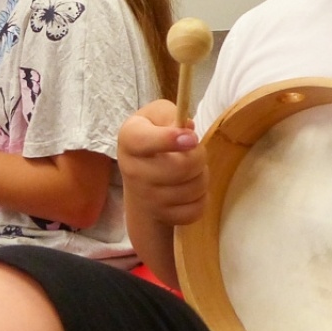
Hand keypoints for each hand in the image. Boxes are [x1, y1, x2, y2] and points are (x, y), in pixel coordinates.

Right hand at [117, 99, 205, 225]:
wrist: (139, 179)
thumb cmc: (152, 138)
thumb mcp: (156, 116)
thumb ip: (171, 115)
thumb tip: (188, 129)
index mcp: (129, 139)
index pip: (143, 141)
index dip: (169, 139)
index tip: (191, 138)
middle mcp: (133, 170)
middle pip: (181, 167)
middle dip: (199, 157)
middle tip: (194, 151)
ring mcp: (146, 197)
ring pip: (193, 188)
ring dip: (202, 176)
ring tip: (192, 170)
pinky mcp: (161, 216)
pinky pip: (196, 209)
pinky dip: (201, 198)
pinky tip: (191, 189)